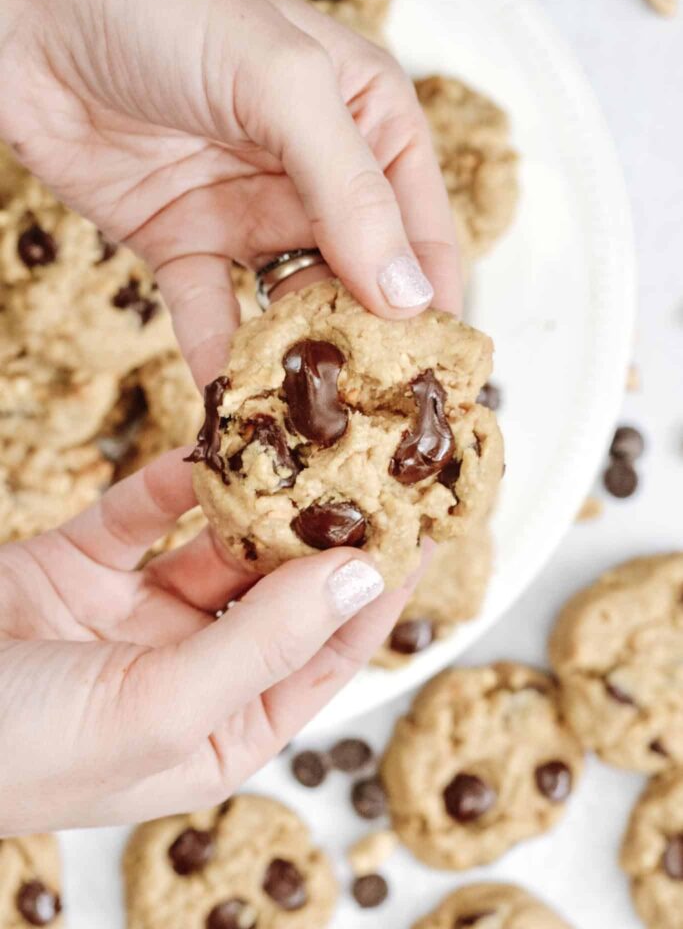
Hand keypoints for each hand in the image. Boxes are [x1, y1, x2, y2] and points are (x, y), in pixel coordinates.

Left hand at [0, 0, 459, 386]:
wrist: (29, 3)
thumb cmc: (166, 7)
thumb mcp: (283, 85)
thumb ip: (351, 191)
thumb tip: (407, 296)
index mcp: (370, 123)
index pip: (422, 231)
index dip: (432, 304)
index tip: (437, 376)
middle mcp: (317, 176)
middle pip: (362, 282)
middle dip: (367, 347)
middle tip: (373, 417)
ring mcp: (250, 212)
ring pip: (290, 307)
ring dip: (299, 361)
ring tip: (308, 424)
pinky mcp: (183, 242)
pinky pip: (211, 314)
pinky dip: (221, 358)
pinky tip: (232, 400)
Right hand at [0, 449, 414, 834]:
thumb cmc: (15, 749)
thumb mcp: (156, 709)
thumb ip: (262, 642)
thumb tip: (357, 576)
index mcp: (221, 730)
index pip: (326, 652)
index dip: (378, 589)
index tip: (423, 522)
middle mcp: (189, 671)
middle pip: (278, 589)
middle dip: (324, 528)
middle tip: (375, 461)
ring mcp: (134, 616)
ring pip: (216, 542)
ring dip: (257, 494)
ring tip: (310, 434)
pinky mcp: (82, 567)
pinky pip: (144, 512)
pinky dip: (176, 478)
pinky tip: (214, 438)